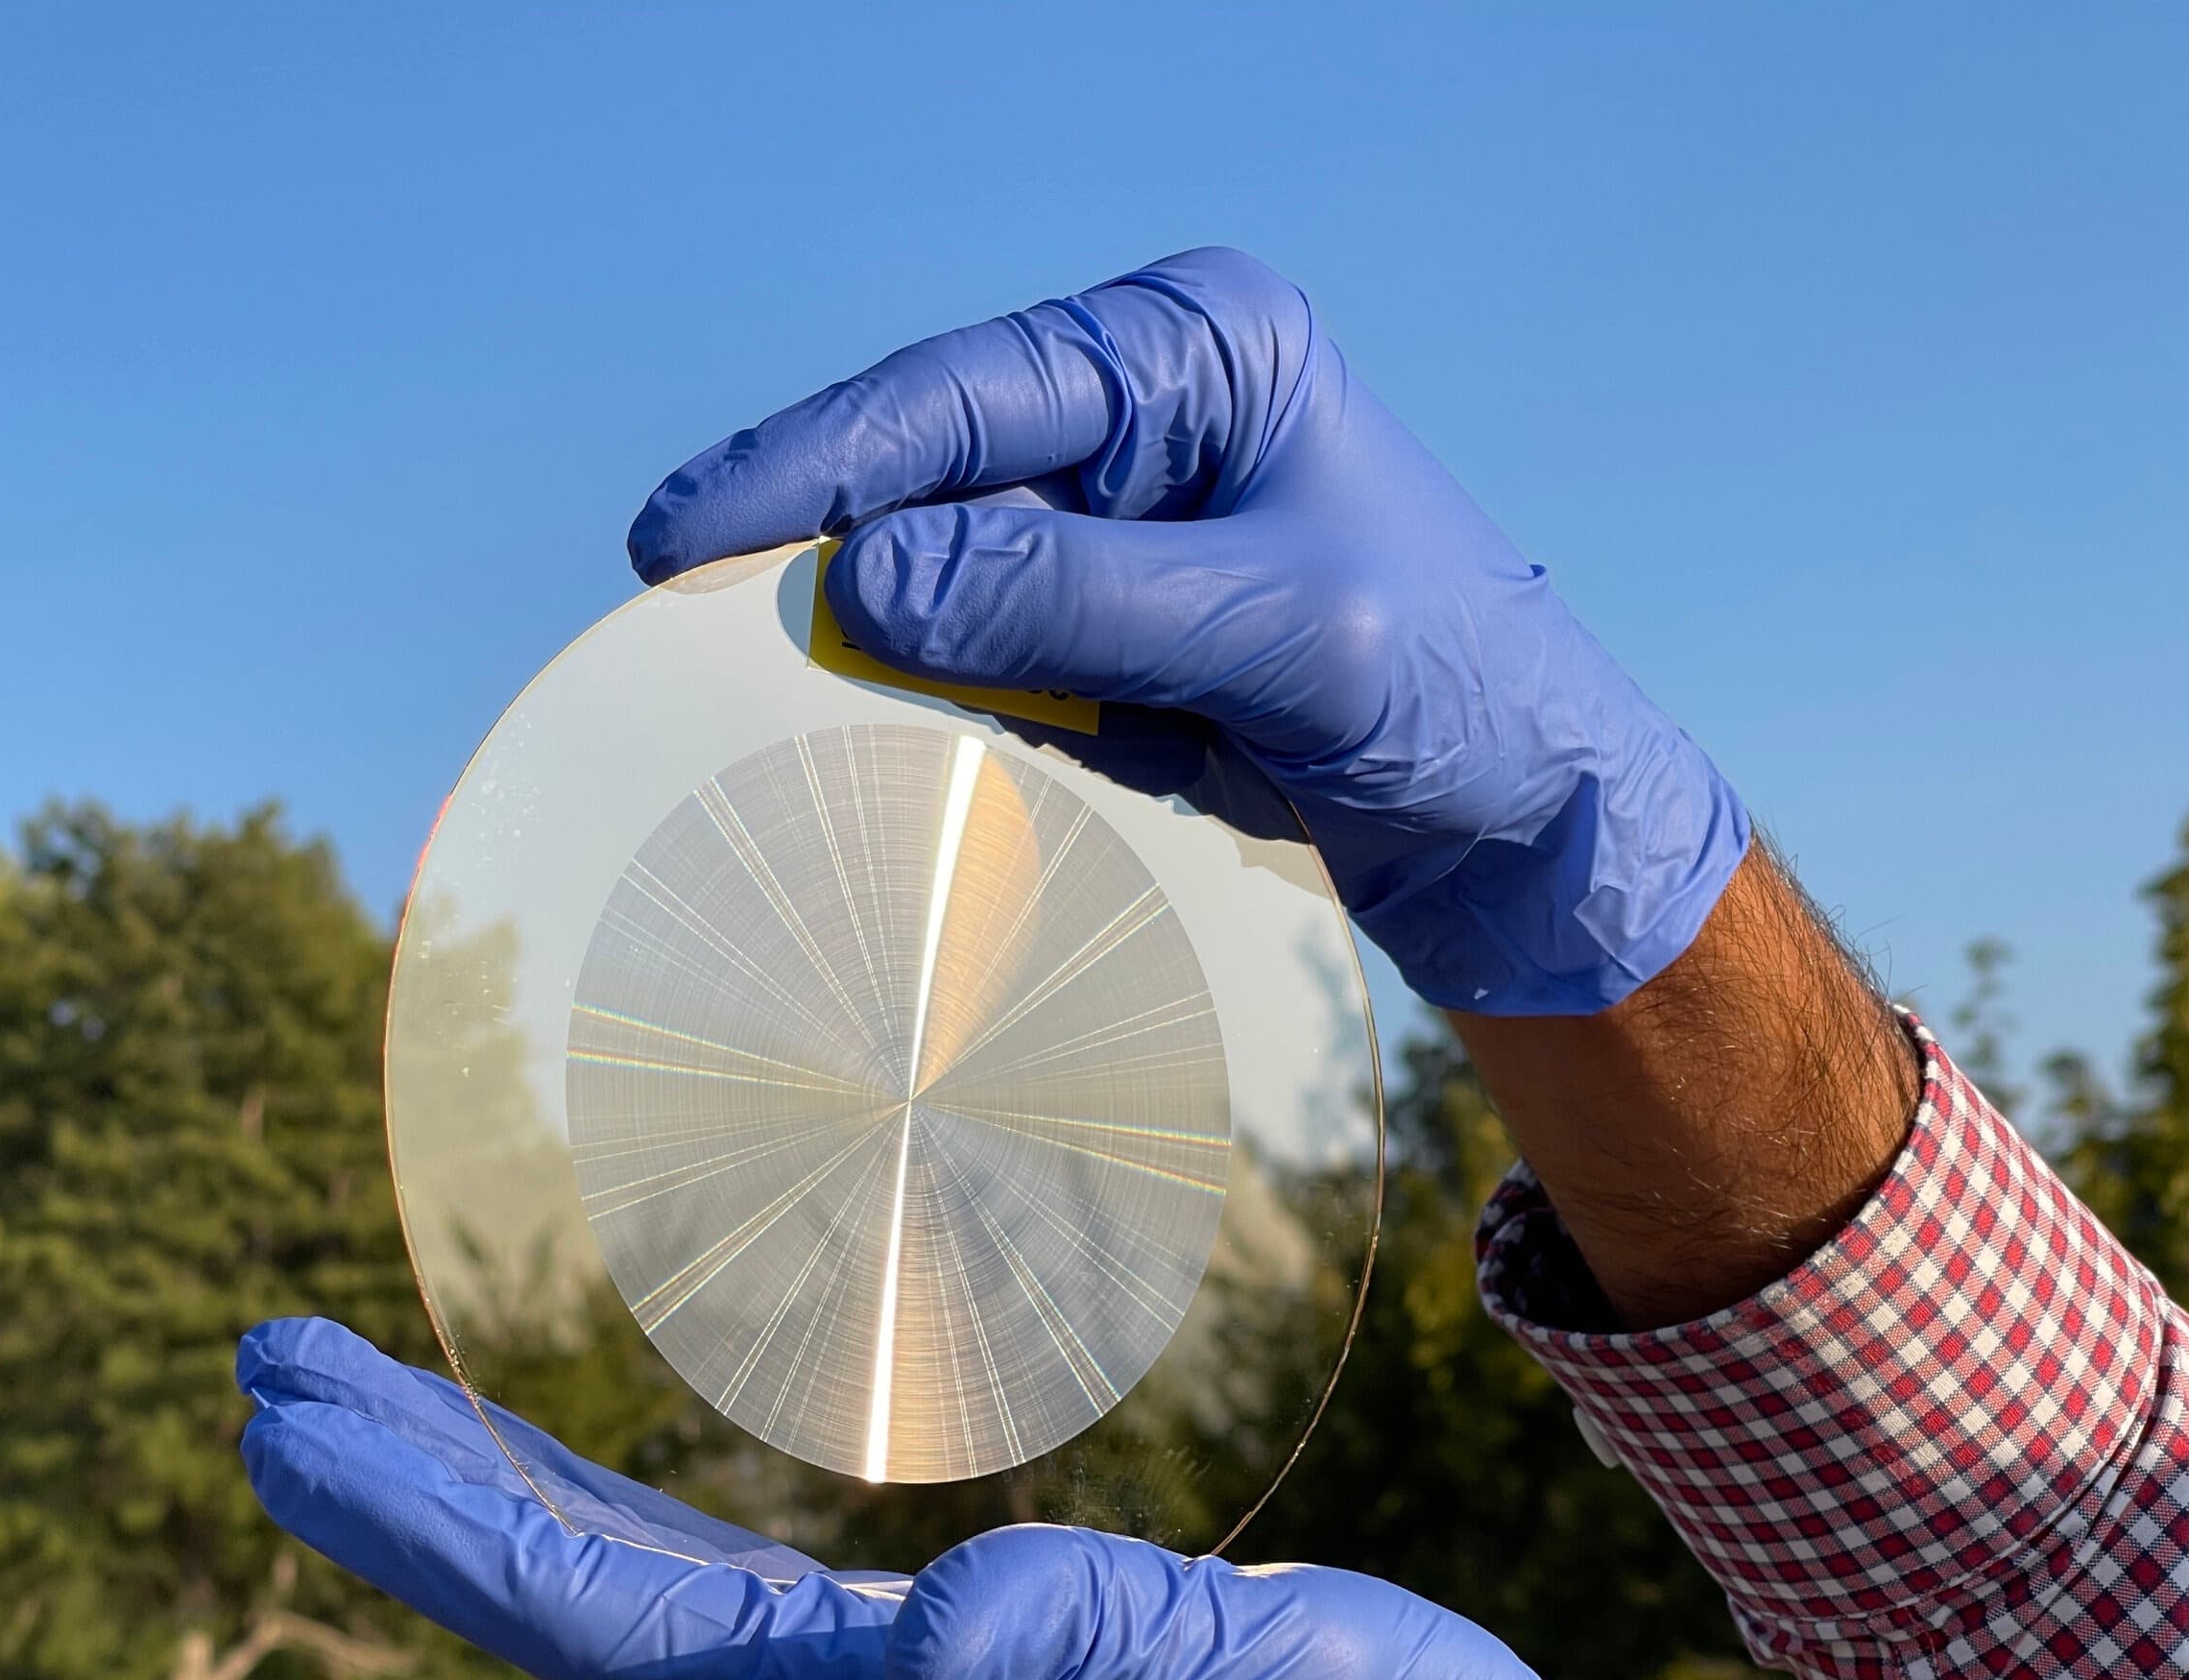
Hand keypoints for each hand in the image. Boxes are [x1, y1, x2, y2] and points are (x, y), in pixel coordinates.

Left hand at [239, 1318, 1713, 1679]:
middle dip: (409, 1498)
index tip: (294, 1419)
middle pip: (571, 1609)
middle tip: (264, 1378)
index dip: (444, 1518)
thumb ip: (1107, 1645)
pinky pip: (706, 1617)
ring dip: (481, 1508)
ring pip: (620, 1611)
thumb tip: (924, 1636)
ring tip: (354, 1410)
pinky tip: (557, 1489)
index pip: (614, 1616)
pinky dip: (599, 1540)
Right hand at [626, 247, 1747, 1016]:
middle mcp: (1143, 412)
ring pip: (936, 565)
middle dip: (814, 543)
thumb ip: (1077, 601)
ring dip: (868, 633)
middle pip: (927, 466)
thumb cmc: (1450, 686)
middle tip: (669, 605)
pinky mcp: (1104, 618)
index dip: (815, 463)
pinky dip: (929, 695)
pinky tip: (878, 730)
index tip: (682, 535)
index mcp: (1200, 352)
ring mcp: (1116, 519)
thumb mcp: (1278, 634)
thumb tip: (866, 587)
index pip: (967, 394)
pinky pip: (978, 648)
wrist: (1519, 818)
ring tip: (749, 681)